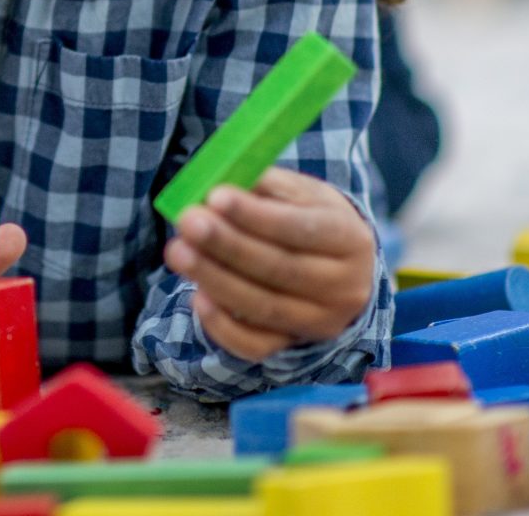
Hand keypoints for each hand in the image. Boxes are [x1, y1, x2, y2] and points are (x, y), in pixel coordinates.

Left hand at [164, 168, 376, 362]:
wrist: (341, 269)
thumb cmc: (311, 219)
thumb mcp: (303, 193)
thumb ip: (264, 185)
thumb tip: (220, 185)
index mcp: (350, 238)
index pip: (303, 228)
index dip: (257, 215)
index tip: (216, 197)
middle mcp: (343, 286)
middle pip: (280, 269)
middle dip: (228, 245)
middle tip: (188, 221)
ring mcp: (320, 321)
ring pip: (263, 307)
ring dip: (215, 279)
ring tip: (178, 252)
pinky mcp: (293, 344)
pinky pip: (254, 345)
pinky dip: (222, 325)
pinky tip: (197, 297)